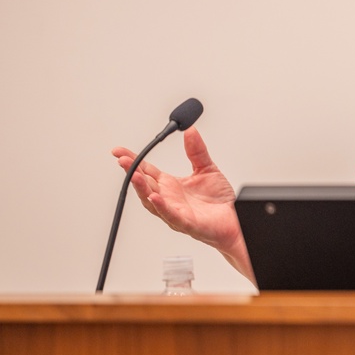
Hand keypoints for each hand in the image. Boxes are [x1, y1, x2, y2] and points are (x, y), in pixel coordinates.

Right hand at [112, 127, 251, 278]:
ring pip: (152, 201)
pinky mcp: (187, 223)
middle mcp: (169, 198)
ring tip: (134, 175)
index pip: (147, 171)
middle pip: (145, 184)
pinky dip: (161, 207)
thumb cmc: (219, 201)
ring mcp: (175, 211)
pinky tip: (154, 197)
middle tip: (122, 160)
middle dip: (132, 172)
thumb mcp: (207, 169)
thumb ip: (197, 150)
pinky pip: (171, 215)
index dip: (133, 161)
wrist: (235, 219)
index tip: (119, 152)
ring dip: (141, 188)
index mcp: (171, 185)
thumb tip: (190, 131)